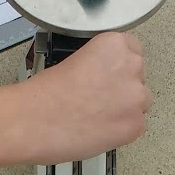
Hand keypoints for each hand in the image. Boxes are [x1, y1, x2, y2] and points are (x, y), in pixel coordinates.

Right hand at [21, 32, 151, 162]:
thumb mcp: (73, 60)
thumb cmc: (44, 94)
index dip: (118, 66)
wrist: (34, 121)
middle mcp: (130, 66)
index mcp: (114, 44)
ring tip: (98, 116)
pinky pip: (137, 126)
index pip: (132, 49)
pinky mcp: (135, 125)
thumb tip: (106, 77)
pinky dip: (122, 130)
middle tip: (99, 100)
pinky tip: (100, 129)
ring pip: (140, 102)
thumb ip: (99, 64)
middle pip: (139, 76)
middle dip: (123, 87)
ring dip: (125, 108)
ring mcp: (136, 97)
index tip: (109, 76)